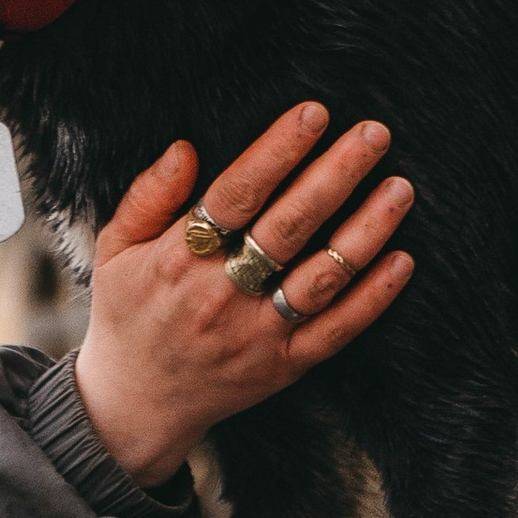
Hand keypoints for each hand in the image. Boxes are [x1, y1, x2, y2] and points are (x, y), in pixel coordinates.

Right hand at [71, 105, 413, 489]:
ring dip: (365, 231)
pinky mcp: (283, 367)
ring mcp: (256, 335)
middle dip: (335, 175)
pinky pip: (336, 331)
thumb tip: (186, 147)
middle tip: (375, 134)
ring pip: (321, 278)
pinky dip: (372, 298)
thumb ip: (149, 195)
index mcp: (177, 259)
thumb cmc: (128, 312)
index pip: (235, 195)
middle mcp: (219, 295)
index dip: (276, 152)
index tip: (314, 113)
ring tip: (399, 188)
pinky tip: (401, 259)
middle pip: (287, 228)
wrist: (136, 405)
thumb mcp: (116, 248)